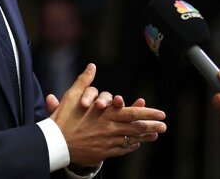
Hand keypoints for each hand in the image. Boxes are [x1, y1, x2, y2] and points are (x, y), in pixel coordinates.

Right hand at [49, 64, 166, 166]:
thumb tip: (92, 66)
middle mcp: (109, 129)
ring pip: (131, 139)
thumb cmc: (63, 119)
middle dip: (152, 125)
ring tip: (156, 134)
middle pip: (136, 127)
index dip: (147, 113)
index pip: (132, 113)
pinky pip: (122, 149)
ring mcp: (107, 142)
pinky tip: (137, 143)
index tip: (160, 113)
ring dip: (145, 137)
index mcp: (105, 115)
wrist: (55, 143)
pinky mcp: (103, 153)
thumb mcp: (72, 96)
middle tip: (164, 124)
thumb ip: (84, 81)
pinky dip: (131, 146)